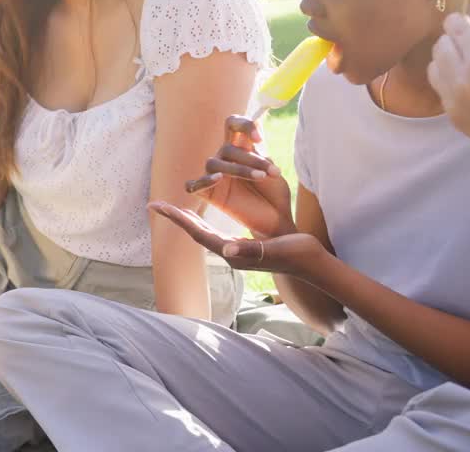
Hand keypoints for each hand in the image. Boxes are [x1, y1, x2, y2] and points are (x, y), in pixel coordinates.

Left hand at [150, 202, 327, 277]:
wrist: (312, 264)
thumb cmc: (296, 254)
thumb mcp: (274, 250)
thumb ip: (251, 250)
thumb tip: (226, 250)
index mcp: (232, 252)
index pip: (198, 233)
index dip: (177, 218)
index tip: (157, 205)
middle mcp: (230, 253)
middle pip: (196, 232)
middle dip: (176, 218)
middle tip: (156, 204)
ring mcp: (236, 252)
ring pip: (205, 234)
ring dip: (188, 221)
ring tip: (174, 210)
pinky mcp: (244, 249)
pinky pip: (217, 234)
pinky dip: (205, 224)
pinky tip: (202, 219)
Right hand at [184, 115, 294, 237]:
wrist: (276, 220)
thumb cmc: (275, 194)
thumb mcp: (271, 168)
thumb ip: (259, 149)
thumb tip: (257, 122)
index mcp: (240, 147)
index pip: (232, 123)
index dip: (243, 125)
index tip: (259, 139)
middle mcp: (225, 159)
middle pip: (228, 147)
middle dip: (252, 158)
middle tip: (273, 171)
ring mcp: (215, 176)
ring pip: (215, 163)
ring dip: (239, 169)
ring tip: (261, 178)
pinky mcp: (208, 195)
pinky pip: (194, 185)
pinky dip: (204, 180)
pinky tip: (218, 178)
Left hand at [429, 14, 469, 170]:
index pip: (456, 32)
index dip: (456, 22)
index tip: (456, 20)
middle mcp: (461, 80)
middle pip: (440, 48)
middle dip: (450, 40)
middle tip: (460, 40)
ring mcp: (454, 102)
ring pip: (433, 70)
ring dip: (444, 61)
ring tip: (459, 61)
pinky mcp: (453, 118)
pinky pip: (441, 91)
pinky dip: (448, 82)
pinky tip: (463, 83)